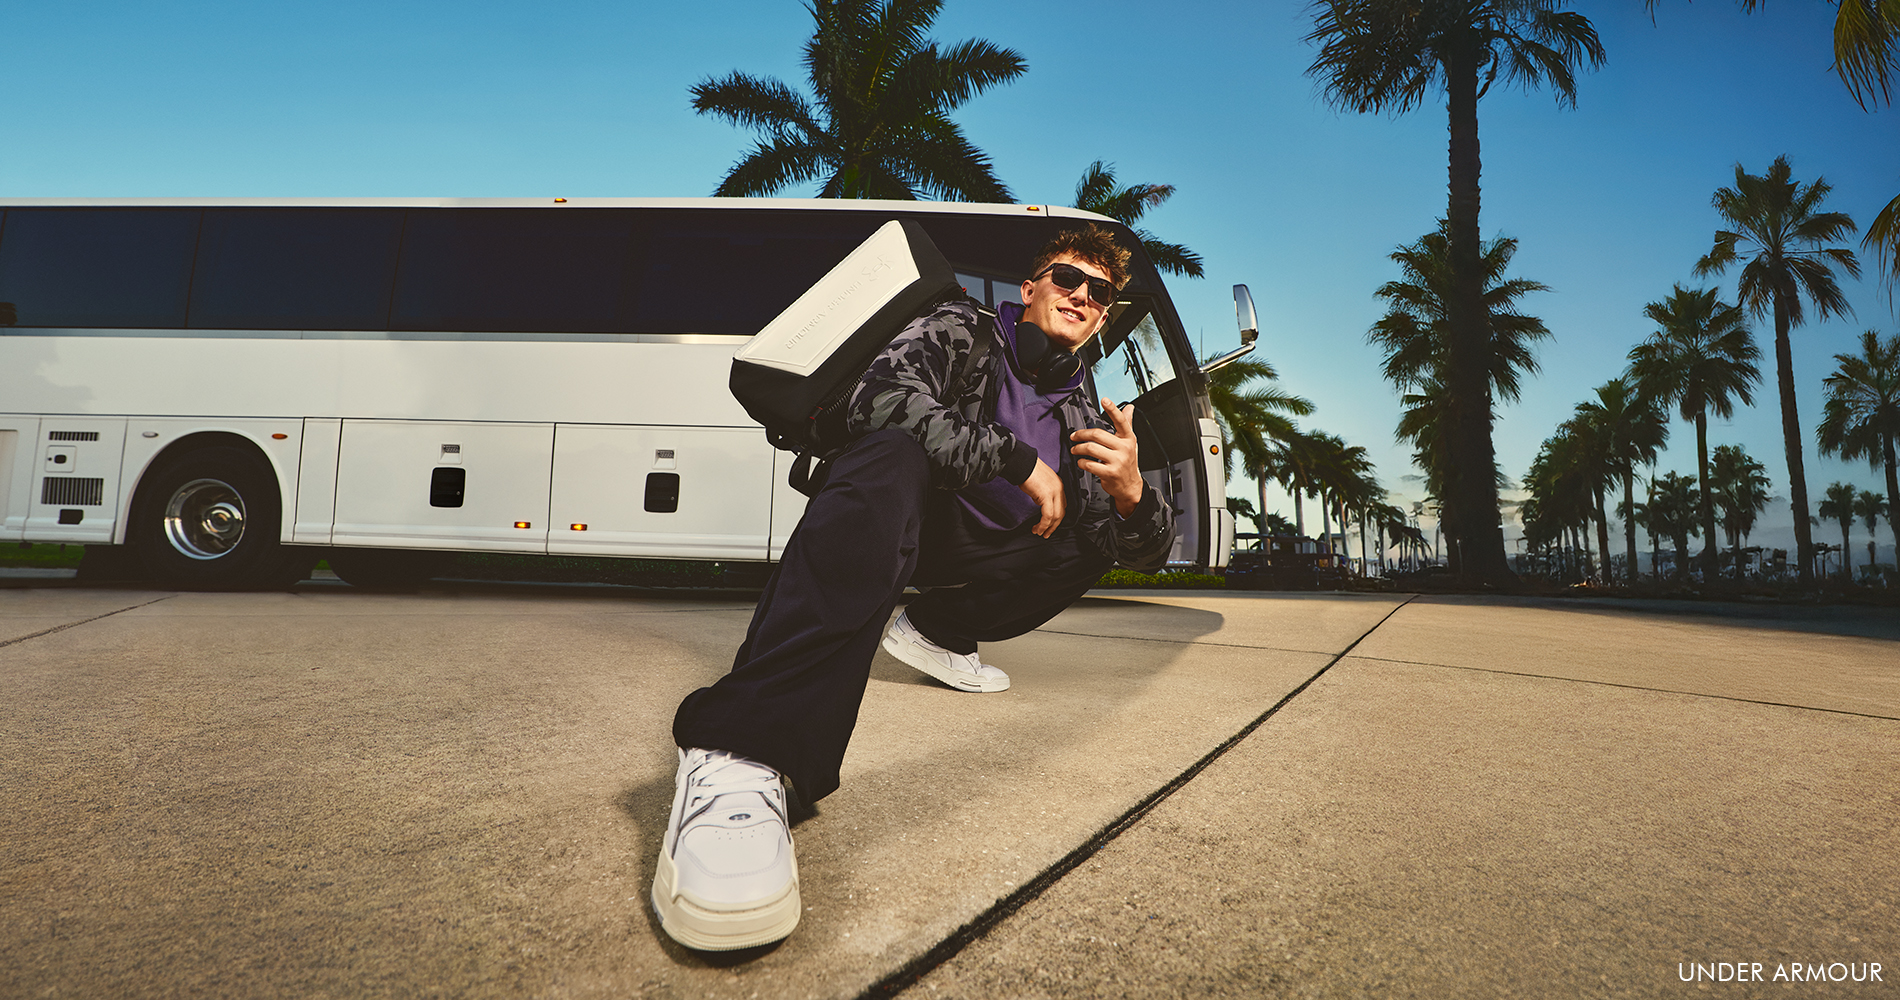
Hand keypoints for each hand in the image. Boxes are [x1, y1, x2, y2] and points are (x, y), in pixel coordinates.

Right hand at [1018, 458, 1065, 537]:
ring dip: (1047, 528)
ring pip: (1056, 516)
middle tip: (1046, 533)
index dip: (1056, 517)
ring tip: (1039, 533)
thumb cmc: (1026, 469)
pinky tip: (1038, 528)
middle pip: (1061, 513)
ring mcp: (1054, 492)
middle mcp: (1059, 488)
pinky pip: (1048, 515)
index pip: (1062, 505)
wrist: (1022, 462)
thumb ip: (1043, 492)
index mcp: (1058, 484)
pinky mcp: (1046, 496)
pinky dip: (1043, 524)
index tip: (1049, 525)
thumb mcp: (1039, 482)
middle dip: (1054, 526)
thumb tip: (1039, 502)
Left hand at [1071, 397, 1142, 516]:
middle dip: (1081, 435)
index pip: (1121, 421)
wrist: (1130, 486)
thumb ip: (1127, 424)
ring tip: (1075, 449)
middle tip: (1074, 437)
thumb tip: (1129, 407)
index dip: (1112, 409)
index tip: (1104, 399)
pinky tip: (1081, 462)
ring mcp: (1117, 461)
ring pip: (1091, 449)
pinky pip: (1089, 464)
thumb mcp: (1130, 443)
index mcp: (1128, 438)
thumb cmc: (1127, 462)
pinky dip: (1081, 462)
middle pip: (1097, 435)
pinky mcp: (1110, 473)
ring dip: (1078, 448)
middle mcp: (1124, 448)